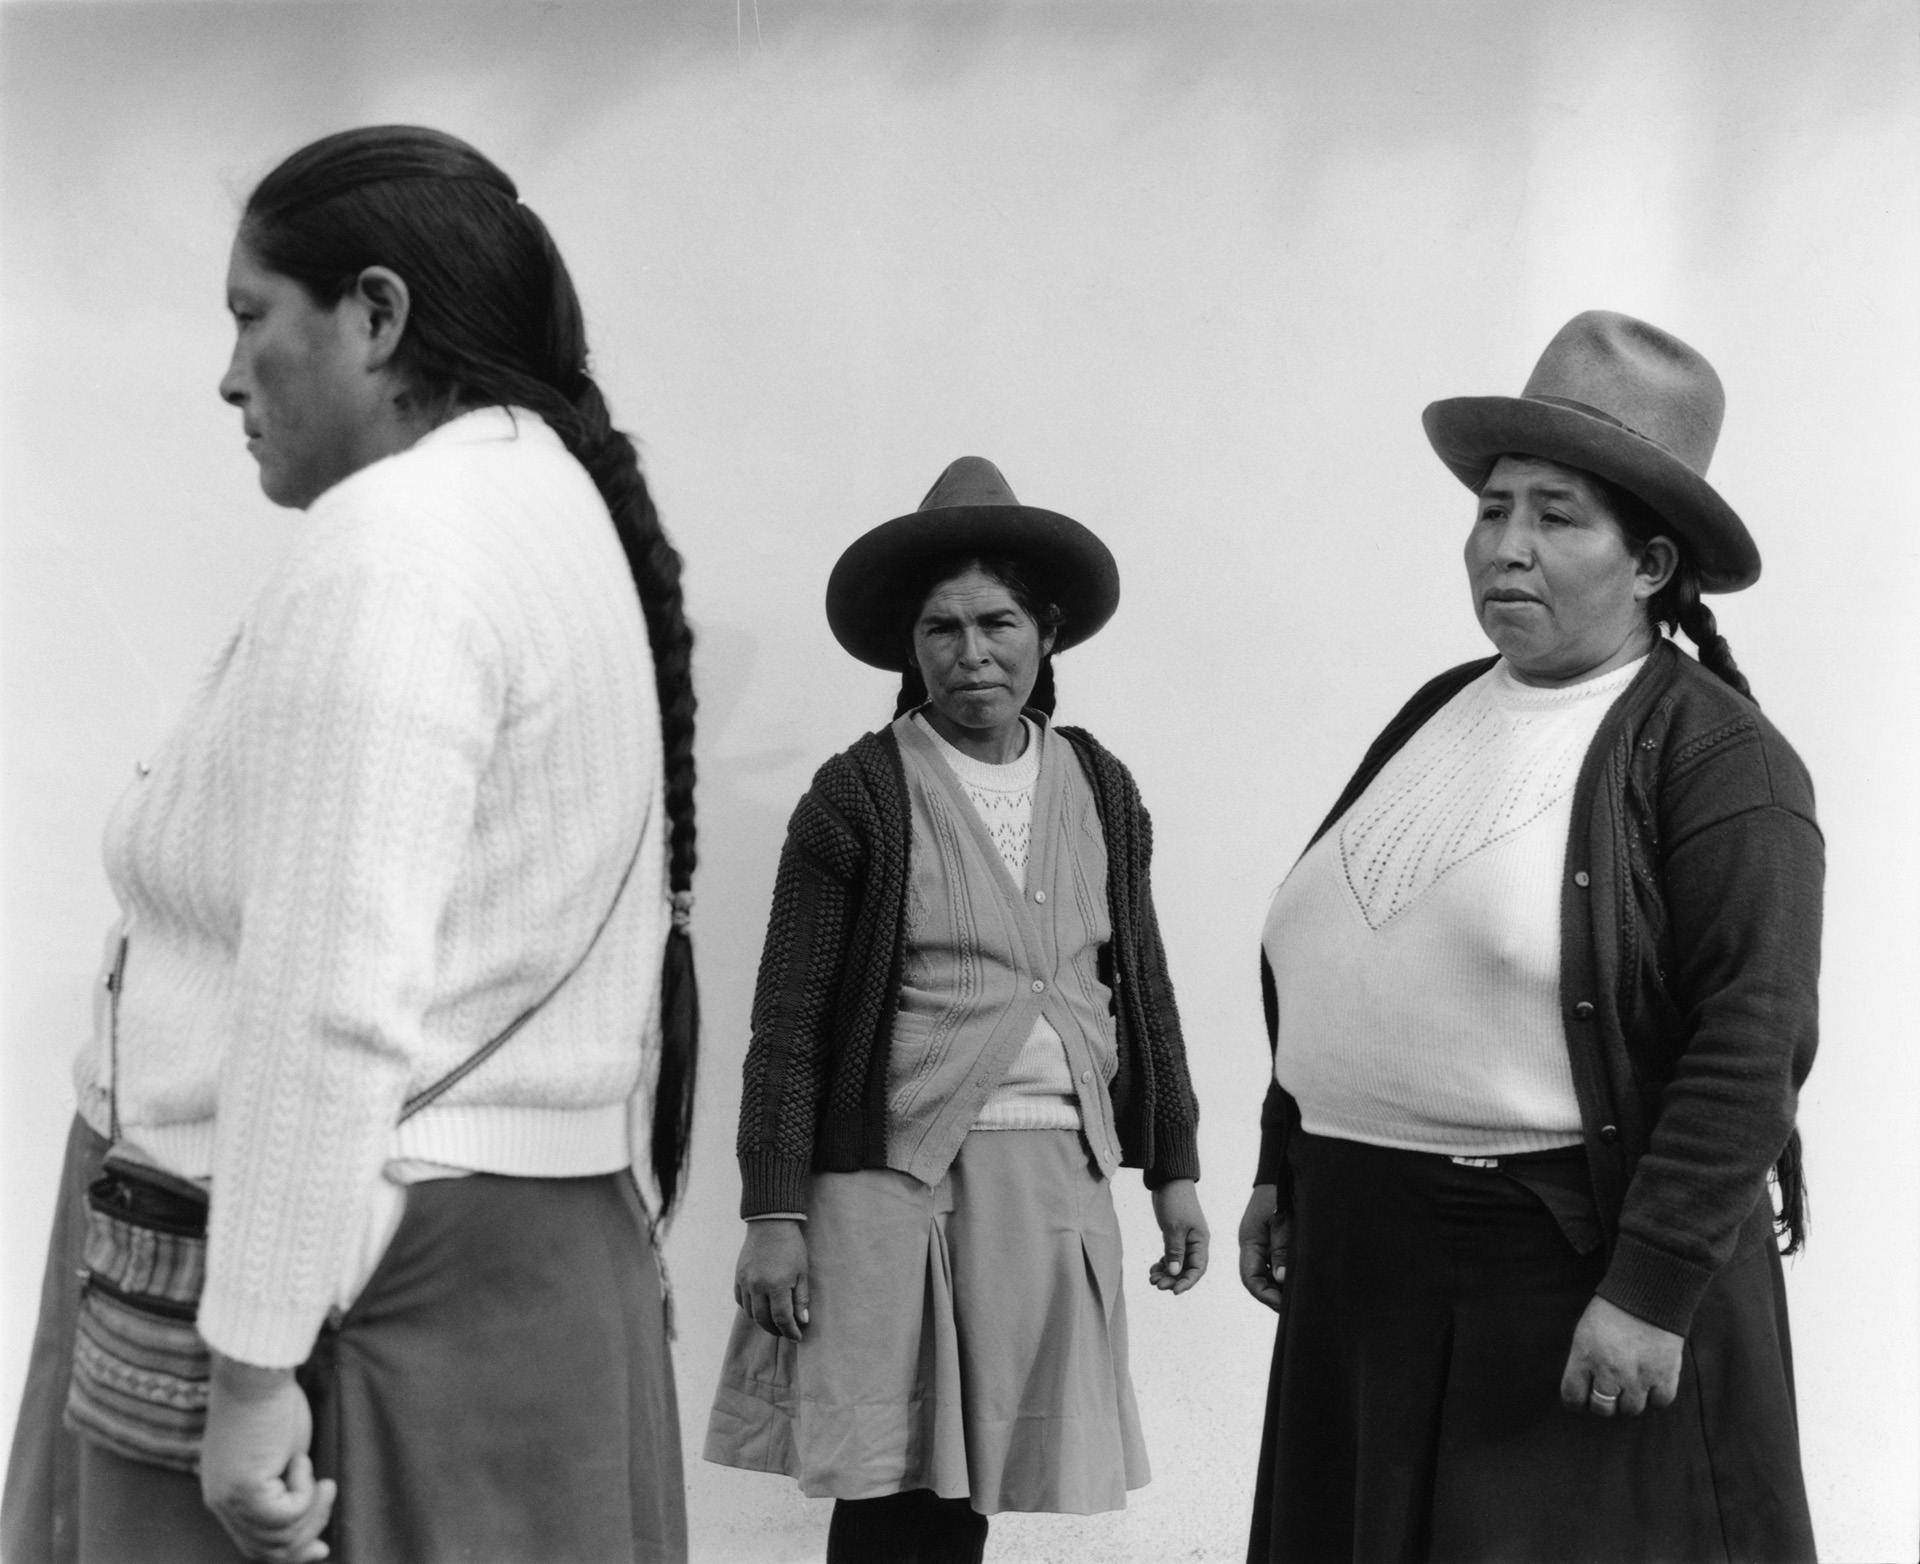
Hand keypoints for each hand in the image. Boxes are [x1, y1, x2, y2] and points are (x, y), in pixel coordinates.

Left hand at [201, 1356, 335, 1562]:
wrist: (258, 1374)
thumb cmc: (272, 1403)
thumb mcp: (281, 1455)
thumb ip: (284, 1487)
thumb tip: (308, 1516)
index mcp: (226, 1496)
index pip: (254, 1545)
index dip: (292, 1551)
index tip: (323, 1548)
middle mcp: (222, 1504)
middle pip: (268, 1550)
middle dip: (309, 1532)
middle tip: (331, 1491)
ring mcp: (231, 1500)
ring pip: (281, 1538)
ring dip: (312, 1509)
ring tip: (320, 1476)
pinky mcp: (245, 1490)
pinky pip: (287, 1515)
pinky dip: (305, 1493)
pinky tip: (299, 1460)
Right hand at [735, 1219, 809, 1339]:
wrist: (770, 1223)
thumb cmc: (791, 1246)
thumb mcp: (802, 1272)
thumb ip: (801, 1298)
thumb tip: (802, 1321)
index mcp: (777, 1285)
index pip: (782, 1319)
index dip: (790, 1331)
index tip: (797, 1337)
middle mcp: (758, 1286)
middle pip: (764, 1320)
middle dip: (776, 1330)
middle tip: (786, 1332)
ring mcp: (745, 1282)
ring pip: (751, 1313)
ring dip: (762, 1321)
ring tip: (774, 1321)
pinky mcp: (738, 1276)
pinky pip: (741, 1301)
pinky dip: (750, 1308)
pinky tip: (760, 1308)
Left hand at [1148, 1178, 1208, 1293]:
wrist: (1168, 1181)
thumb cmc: (1175, 1201)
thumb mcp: (1174, 1227)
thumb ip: (1175, 1251)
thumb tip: (1174, 1273)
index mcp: (1201, 1241)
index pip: (1198, 1269)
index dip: (1187, 1282)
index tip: (1173, 1291)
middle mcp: (1195, 1243)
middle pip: (1187, 1269)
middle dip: (1172, 1279)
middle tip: (1156, 1285)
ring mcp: (1185, 1240)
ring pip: (1177, 1264)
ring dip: (1166, 1273)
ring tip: (1152, 1278)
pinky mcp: (1175, 1236)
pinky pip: (1171, 1256)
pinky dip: (1163, 1264)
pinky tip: (1153, 1269)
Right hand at [1236, 1184, 1289, 1312]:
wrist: (1283, 1171)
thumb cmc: (1282, 1193)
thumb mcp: (1283, 1222)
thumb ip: (1282, 1250)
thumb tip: (1281, 1280)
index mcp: (1250, 1241)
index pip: (1251, 1279)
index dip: (1266, 1296)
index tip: (1285, 1306)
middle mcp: (1254, 1244)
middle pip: (1259, 1279)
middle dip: (1275, 1295)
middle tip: (1296, 1306)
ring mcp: (1264, 1241)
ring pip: (1270, 1272)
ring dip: (1282, 1285)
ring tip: (1301, 1295)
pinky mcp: (1275, 1238)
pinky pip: (1278, 1262)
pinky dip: (1287, 1273)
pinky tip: (1301, 1278)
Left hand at [1559, 1295, 1683, 1416]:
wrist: (1648, 1294)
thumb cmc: (1611, 1313)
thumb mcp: (1584, 1333)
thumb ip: (1582, 1363)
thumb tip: (1583, 1391)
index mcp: (1584, 1357)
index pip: (1572, 1397)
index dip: (1576, 1402)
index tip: (1582, 1399)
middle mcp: (1609, 1371)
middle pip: (1602, 1409)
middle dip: (1604, 1403)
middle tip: (1609, 1391)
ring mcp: (1638, 1376)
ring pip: (1631, 1410)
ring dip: (1630, 1400)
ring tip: (1632, 1383)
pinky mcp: (1665, 1376)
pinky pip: (1659, 1403)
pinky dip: (1656, 1396)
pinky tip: (1652, 1381)